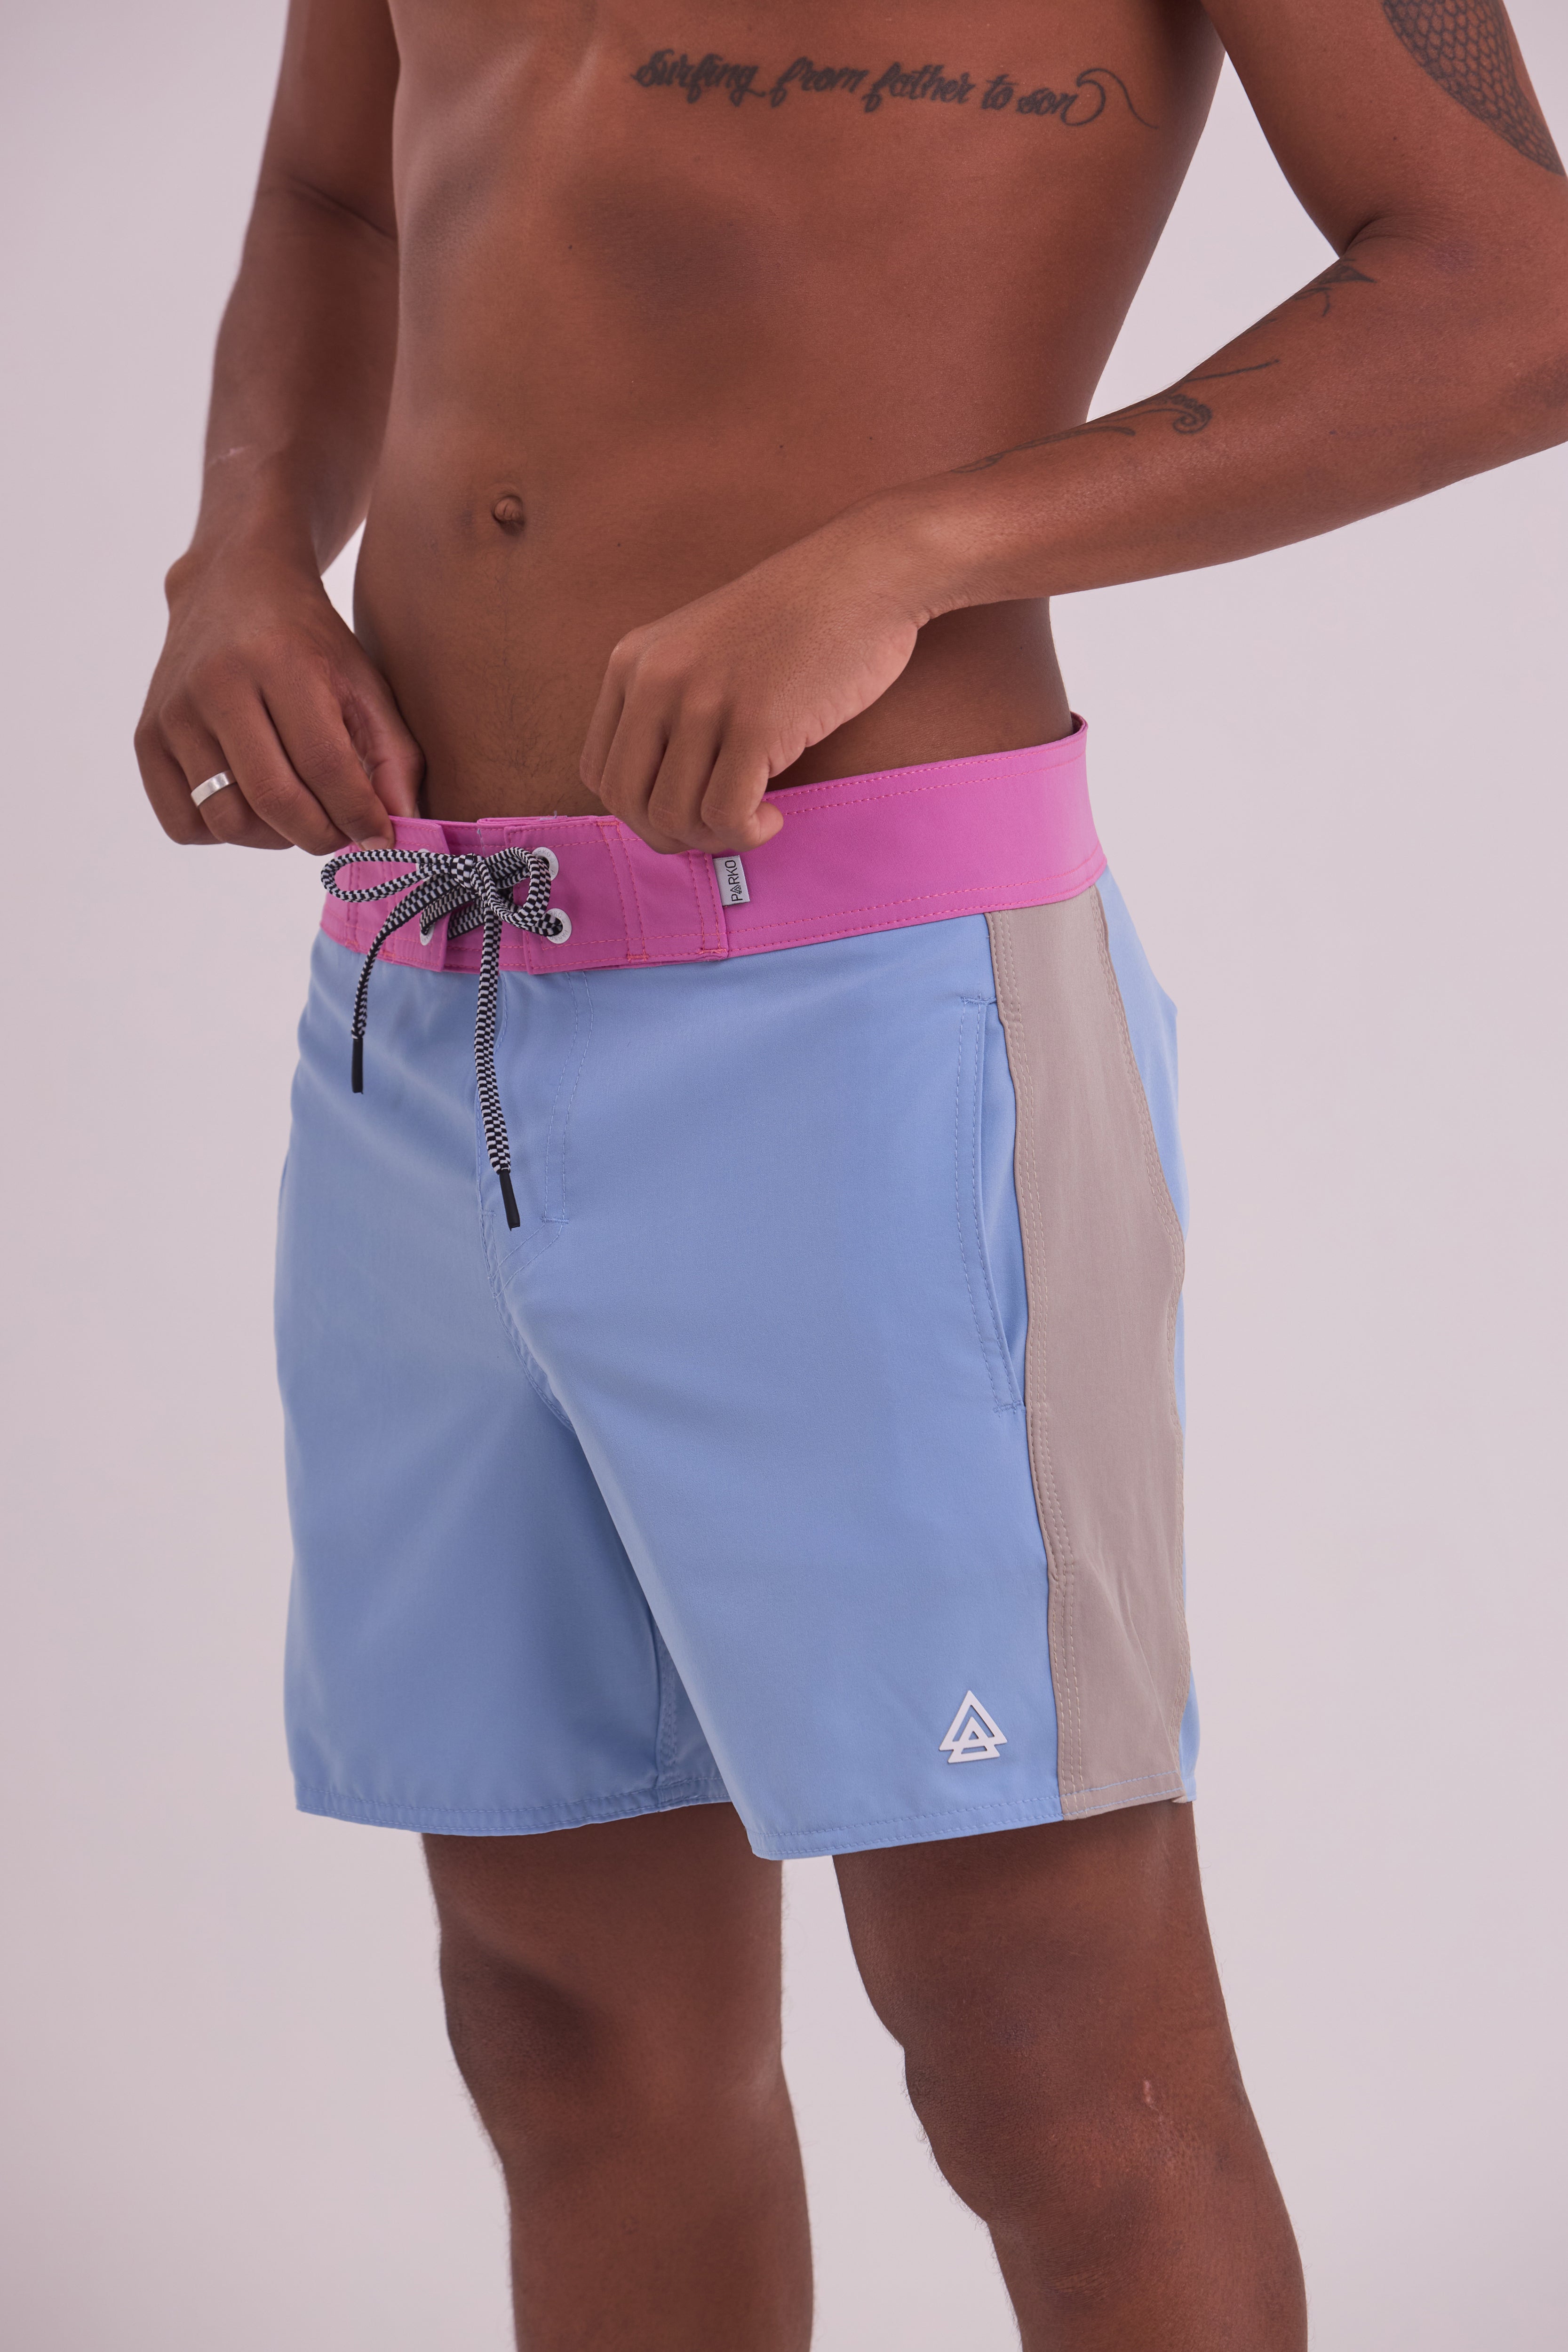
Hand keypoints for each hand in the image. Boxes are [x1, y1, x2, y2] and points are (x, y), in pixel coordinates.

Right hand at [135, 536, 422, 850]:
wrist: (231, 585)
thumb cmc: (307, 641)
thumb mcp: (364, 682)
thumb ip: (394, 757)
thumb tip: (398, 833)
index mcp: (279, 660)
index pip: (324, 765)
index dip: (359, 815)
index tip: (380, 837)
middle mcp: (217, 684)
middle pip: (274, 800)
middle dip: (321, 835)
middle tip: (341, 832)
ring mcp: (173, 712)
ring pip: (228, 820)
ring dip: (274, 838)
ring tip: (297, 813)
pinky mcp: (146, 735)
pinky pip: (183, 822)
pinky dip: (223, 831)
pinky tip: (249, 803)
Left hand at [580, 500, 933, 852]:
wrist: (864, 572)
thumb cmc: (794, 620)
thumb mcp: (699, 648)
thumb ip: (670, 705)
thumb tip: (661, 797)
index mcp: (632, 662)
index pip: (598, 772)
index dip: (638, 810)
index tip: (686, 809)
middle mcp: (657, 680)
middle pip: (628, 803)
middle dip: (671, 836)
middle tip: (718, 827)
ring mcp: (705, 701)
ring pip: (674, 816)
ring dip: (714, 839)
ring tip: (752, 817)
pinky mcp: (757, 724)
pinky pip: (726, 815)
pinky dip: (747, 833)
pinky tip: (773, 816)